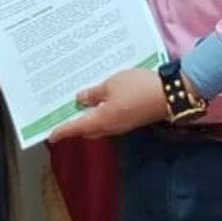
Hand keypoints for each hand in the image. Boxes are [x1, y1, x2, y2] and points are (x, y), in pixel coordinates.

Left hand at [47, 68, 166, 141]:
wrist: (171, 94)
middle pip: (87, 130)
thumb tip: (80, 100)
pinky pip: (110, 120)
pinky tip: (100, 101)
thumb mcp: (111, 84)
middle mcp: (110, 127)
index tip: (50, 135)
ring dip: (89, 118)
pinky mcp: (132, 120)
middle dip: (75, 125)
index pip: (77, 127)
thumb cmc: (138, 88)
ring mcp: (123, 125)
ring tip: (79, 105)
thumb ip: (94, 93)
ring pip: (99, 126)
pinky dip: (101, 113)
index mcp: (102, 119)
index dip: (62, 131)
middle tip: (64, 114)